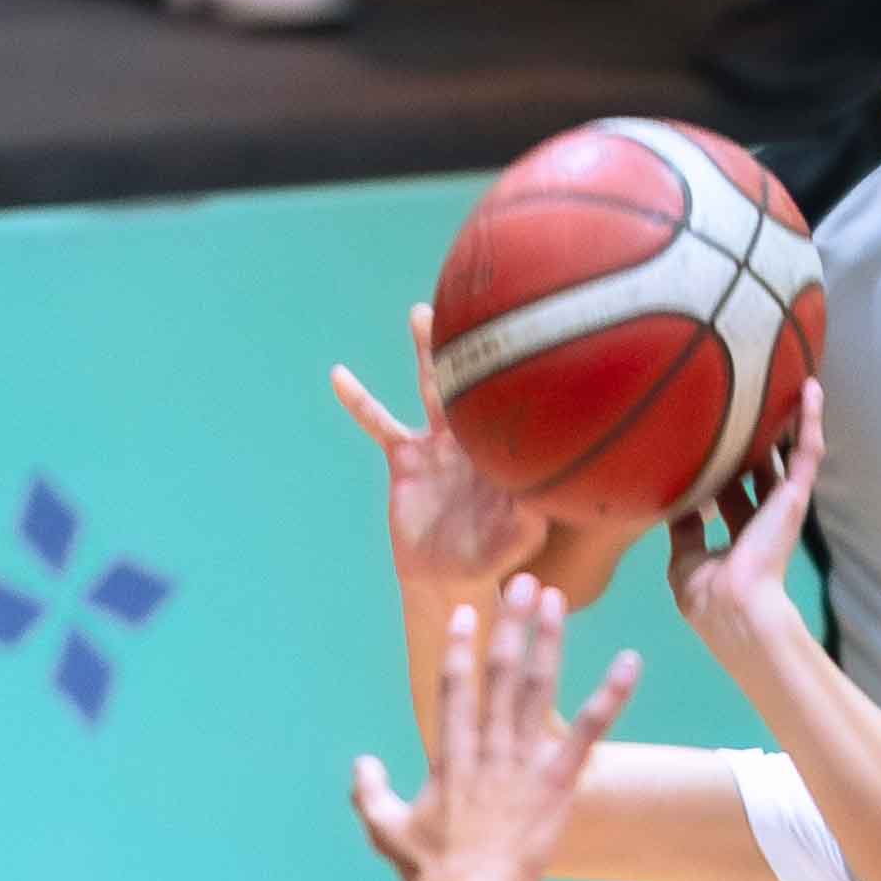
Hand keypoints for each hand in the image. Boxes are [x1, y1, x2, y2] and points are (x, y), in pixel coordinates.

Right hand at [332, 303, 557, 589]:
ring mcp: (438, 445)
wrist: (447, 579)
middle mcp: (472, 440)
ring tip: (421, 313)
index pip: (511, 406)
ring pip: (433, 388)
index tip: (523, 334)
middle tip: (479, 301)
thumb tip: (541, 503)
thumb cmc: (490, 565)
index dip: (517, 373)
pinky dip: (360, 401)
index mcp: (501, 452)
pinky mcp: (405, 458)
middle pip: (476, 382)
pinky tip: (339, 375)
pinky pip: (379, 422)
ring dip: (425, 352)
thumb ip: (529, 524)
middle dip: (477, 345)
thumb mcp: (514, 545)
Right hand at [350, 575, 637, 880]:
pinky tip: (629, 662)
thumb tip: (361, 761)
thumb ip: (369, 791)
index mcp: (449, 754)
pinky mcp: (557, 783)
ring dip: (548, 640)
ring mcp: (522, 762)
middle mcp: (486, 746)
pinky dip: (611, 695)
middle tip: (523, 583)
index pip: (455, 686)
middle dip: (511, 624)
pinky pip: (589, 732)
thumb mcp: (386, 828)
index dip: (461, 646)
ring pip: (538, 688)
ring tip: (556, 599)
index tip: (467, 611)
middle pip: (500, 672)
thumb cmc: (426, 871)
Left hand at [666, 380, 823, 665]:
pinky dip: (810, 421)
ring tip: (789, 382)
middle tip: (750, 403)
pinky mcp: (794, 496)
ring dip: (790, 421)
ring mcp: (782, 506)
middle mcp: (762, 518)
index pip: (731, 495)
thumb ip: (683, 529)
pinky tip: (811, 388)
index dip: (722, 471)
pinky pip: (806, 452)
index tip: (709, 442)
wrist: (731, 607)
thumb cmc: (706, 593)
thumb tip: (674, 502)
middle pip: (761, 469)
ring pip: (789, 453)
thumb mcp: (684, 560)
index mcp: (737, 536)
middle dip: (756, 440)